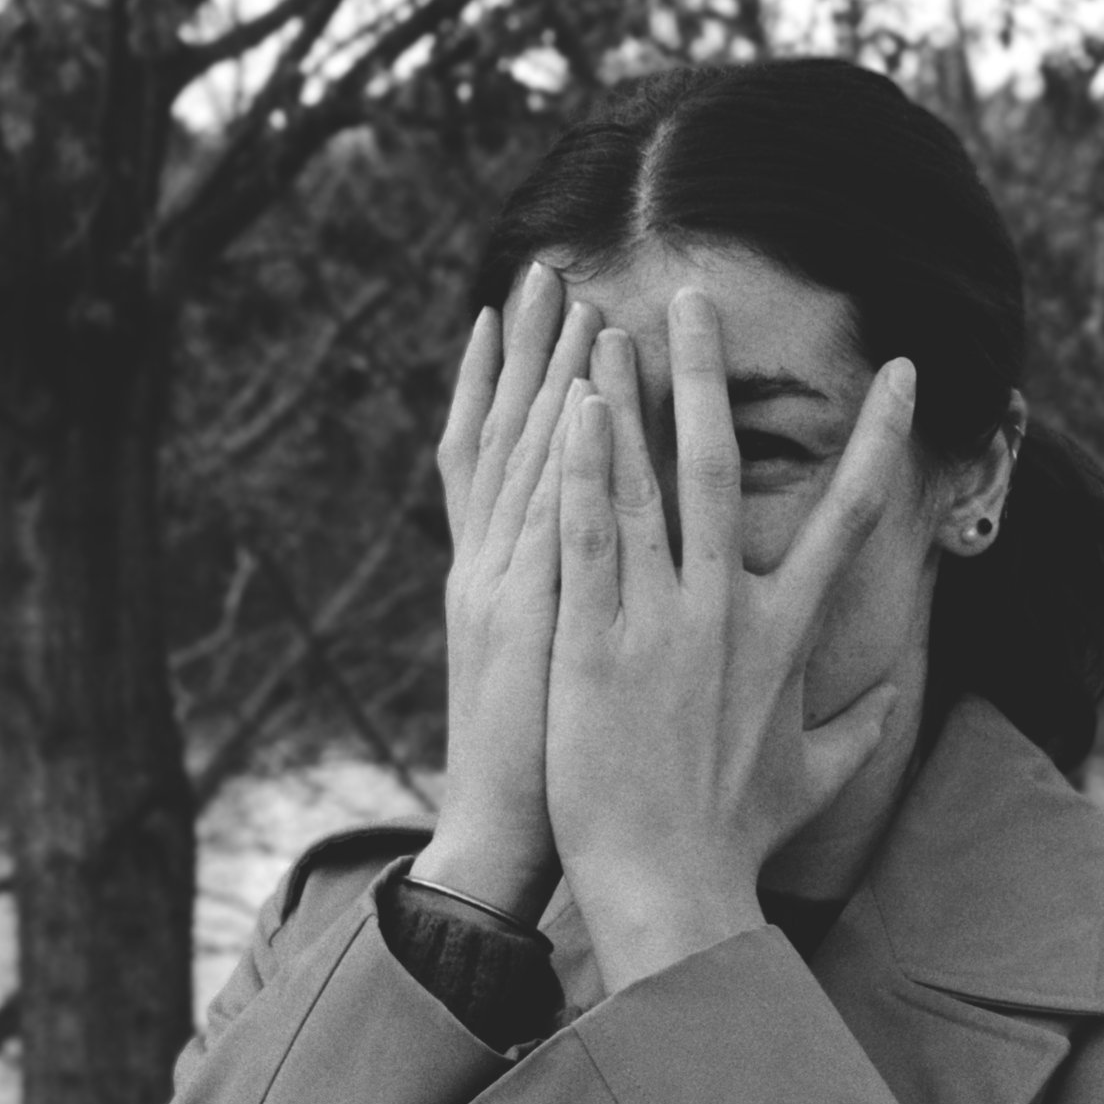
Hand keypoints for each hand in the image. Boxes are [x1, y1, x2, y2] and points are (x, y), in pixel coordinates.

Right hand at [413, 262, 600, 924]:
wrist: (503, 836)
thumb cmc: (551, 770)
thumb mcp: (560, 676)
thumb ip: (580, 615)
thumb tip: (612, 581)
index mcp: (499, 575)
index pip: (497, 458)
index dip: (507, 382)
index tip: (527, 313)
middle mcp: (491, 563)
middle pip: (507, 435)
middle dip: (526, 350)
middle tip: (546, 266)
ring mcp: (504, 583)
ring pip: (523, 457)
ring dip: (544, 373)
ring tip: (564, 295)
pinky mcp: (528, 616)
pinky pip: (542, 519)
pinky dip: (554, 455)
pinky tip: (573, 395)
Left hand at [543, 290, 914, 989]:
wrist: (674, 884)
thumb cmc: (738, 836)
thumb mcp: (813, 777)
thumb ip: (858, 728)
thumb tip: (893, 699)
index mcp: (785, 632)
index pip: (847, 515)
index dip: (880, 439)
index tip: (906, 374)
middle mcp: (728, 610)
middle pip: (724, 464)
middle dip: (710, 374)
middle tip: (695, 297)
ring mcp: (663, 621)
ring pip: (649, 483)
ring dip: (630, 397)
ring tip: (611, 323)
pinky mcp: (597, 641)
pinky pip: (591, 536)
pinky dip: (585, 468)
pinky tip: (574, 407)